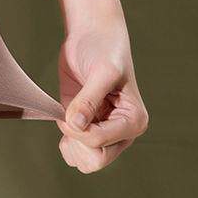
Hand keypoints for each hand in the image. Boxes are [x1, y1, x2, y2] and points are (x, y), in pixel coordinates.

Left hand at [56, 19, 147, 173]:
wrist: (92, 36)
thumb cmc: (104, 49)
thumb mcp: (101, 72)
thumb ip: (88, 100)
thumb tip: (76, 125)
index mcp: (133, 120)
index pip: (99, 143)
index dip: (77, 130)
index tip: (69, 111)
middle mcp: (121, 131)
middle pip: (95, 160)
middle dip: (76, 143)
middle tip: (66, 119)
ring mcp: (104, 130)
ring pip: (86, 161)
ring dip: (71, 146)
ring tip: (65, 121)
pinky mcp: (86, 125)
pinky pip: (77, 151)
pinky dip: (67, 143)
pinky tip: (64, 124)